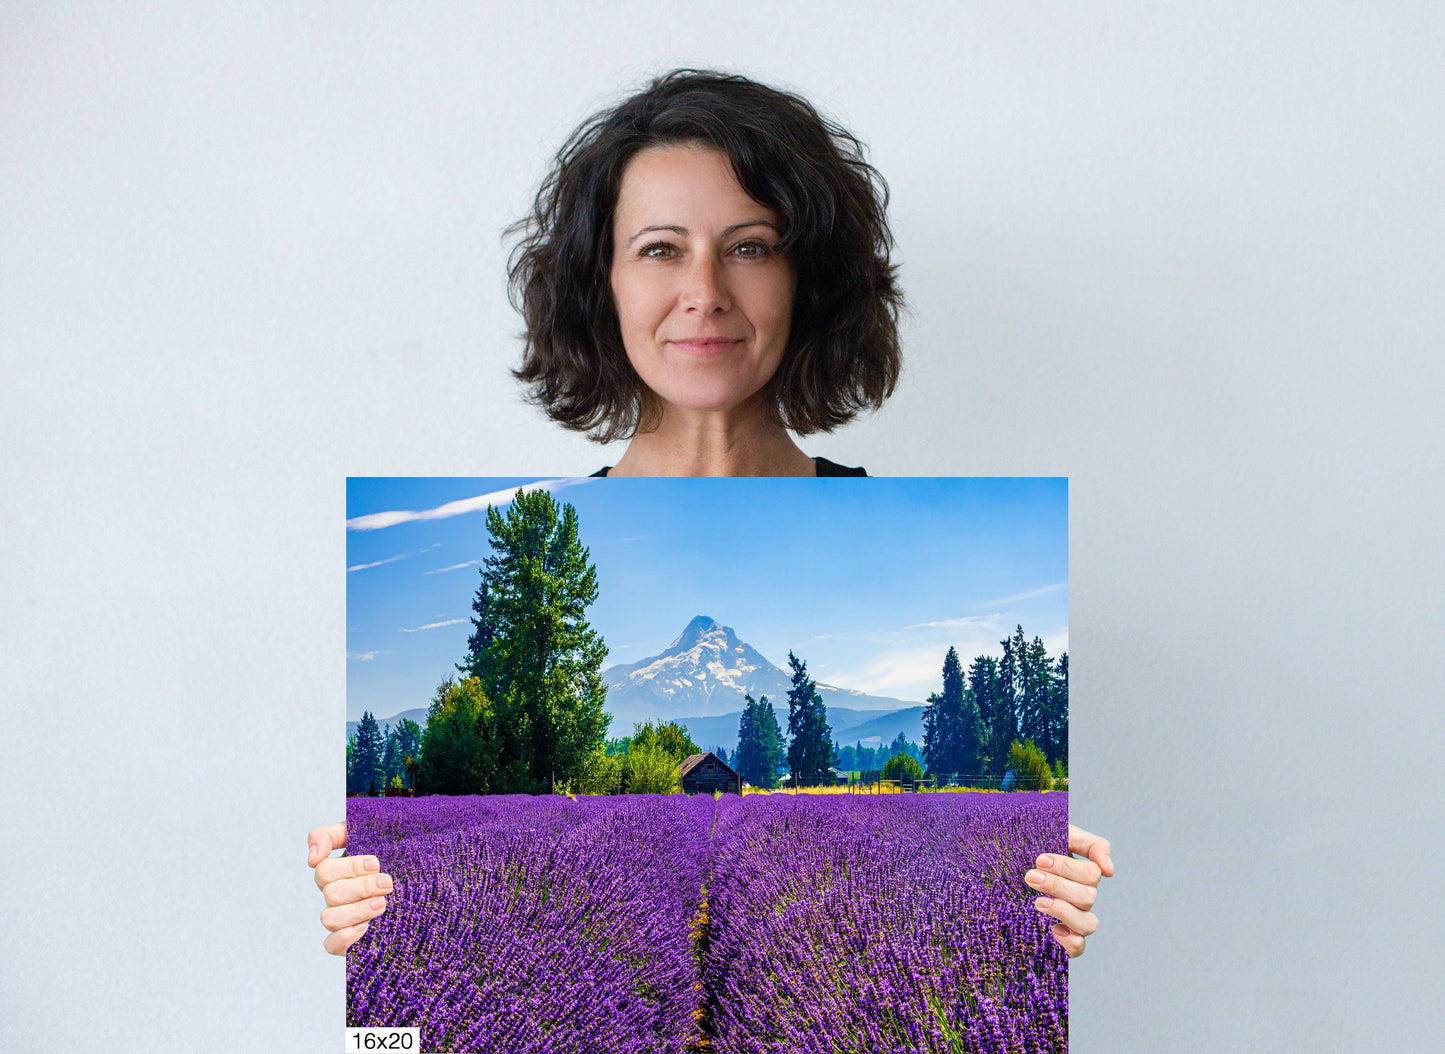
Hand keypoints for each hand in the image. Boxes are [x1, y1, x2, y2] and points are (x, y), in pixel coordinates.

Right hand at [308, 821, 391, 954]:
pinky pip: (331, 945)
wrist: (430, 884)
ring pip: (329, 918)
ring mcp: (342, 918)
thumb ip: (333, 835)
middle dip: (362, 887)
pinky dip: (345, 937)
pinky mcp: (350, 941)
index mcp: (338, 871)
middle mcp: (337, 895)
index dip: (348, 867)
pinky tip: (366, 927)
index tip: (376, 863)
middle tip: (388, 883)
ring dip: (357, 910)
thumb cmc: (398, 854)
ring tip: (383, 904)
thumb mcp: (371, 833)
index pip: (323, 869)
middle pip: (330, 892)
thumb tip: (312, 858)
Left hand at [1027, 823, 1112, 957]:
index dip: (1067, 867)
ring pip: (1088, 923)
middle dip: (1057, 885)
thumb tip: (1110, 871)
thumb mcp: (1058, 835)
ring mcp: (1072, 920)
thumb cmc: (1028, 847)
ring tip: (1037, 902)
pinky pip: (1078, 948)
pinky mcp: (1060, 940)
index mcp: (1081, 874)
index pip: (1092, 873)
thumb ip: (1091, 844)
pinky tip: (1052, 929)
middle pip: (1088, 896)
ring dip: (1063, 910)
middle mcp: (1080, 898)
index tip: (1039, 859)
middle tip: (1030, 876)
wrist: (994, 864)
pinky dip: (1070, 941)